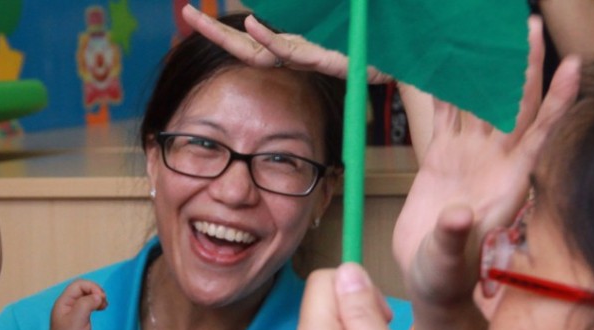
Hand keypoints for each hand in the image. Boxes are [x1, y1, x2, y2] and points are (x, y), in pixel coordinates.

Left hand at [47, 279, 106, 329]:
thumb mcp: (77, 320)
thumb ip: (86, 304)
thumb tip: (98, 296)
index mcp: (64, 303)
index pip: (79, 285)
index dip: (92, 287)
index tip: (101, 299)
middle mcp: (69, 305)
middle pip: (84, 289)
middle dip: (96, 292)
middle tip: (104, 303)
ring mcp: (75, 312)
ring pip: (88, 296)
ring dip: (98, 298)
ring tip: (104, 306)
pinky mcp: (82, 319)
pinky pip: (90, 305)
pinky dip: (98, 304)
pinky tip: (102, 309)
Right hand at [181, 4, 392, 83]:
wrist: (409, 54)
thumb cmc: (376, 37)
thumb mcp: (338, 19)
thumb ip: (313, 13)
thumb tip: (272, 4)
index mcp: (300, 44)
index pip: (253, 39)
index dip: (225, 31)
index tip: (199, 15)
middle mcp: (299, 52)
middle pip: (245, 47)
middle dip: (212, 34)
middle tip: (184, 16)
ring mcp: (310, 57)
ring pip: (259, 51)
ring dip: (226, 37)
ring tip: (195, 19)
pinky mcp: (327, 60)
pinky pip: (290, 50)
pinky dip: (267, 37)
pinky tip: (248, 22)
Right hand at [393, 16, 579, 299]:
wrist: (427, 280)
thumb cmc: (443, 279)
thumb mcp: (446, 263)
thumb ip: (453, 238)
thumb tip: (458, 215)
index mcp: (507, 184)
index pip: (540, 135)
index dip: (557, 100)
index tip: (575, 65)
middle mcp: (493, 163)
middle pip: (513, 105)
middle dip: (524, 65)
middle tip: (529, 25)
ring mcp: (468, 158)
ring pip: (480, 102)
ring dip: (485, 68)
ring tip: (488, 29)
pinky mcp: (441, 158)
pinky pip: (446, 115)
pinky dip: (445, 88)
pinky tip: (444, 60)